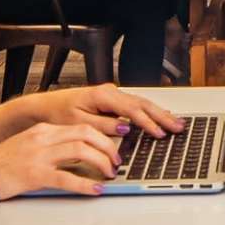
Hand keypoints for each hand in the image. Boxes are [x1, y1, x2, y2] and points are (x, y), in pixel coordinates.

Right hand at [0, 117, 126, 197]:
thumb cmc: (1, 164)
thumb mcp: (28, 146)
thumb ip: (51, 146)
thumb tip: (79, 154)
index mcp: (42, 130)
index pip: (81, 126)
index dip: (102, 136)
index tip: (112, 147)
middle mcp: (42, 138)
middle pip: (85, 133)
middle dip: (107, 147)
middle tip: (115, 161)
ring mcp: (38, 156)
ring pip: (80, 151)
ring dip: (101, 162)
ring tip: (108, 174)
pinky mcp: (34, 175)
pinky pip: (67, 177)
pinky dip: (86, 184)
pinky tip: (95, 189)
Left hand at [56, 82, 183, 138]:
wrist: (46, 107)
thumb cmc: (59, 114)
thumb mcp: (78, 124)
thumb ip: (103, 126)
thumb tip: (124, 128)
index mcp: (102, 95)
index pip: (131, 109)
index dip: (147, 122)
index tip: (159, 133)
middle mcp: (110, 92)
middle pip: (142, 103)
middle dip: (162, 116)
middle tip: (178, 127)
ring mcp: (112, 95)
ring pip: (141, 103)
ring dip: (159, 113)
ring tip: (176, 123)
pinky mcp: (112, 101)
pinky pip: (135, 105)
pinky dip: (150, 112)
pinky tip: (161, 117)